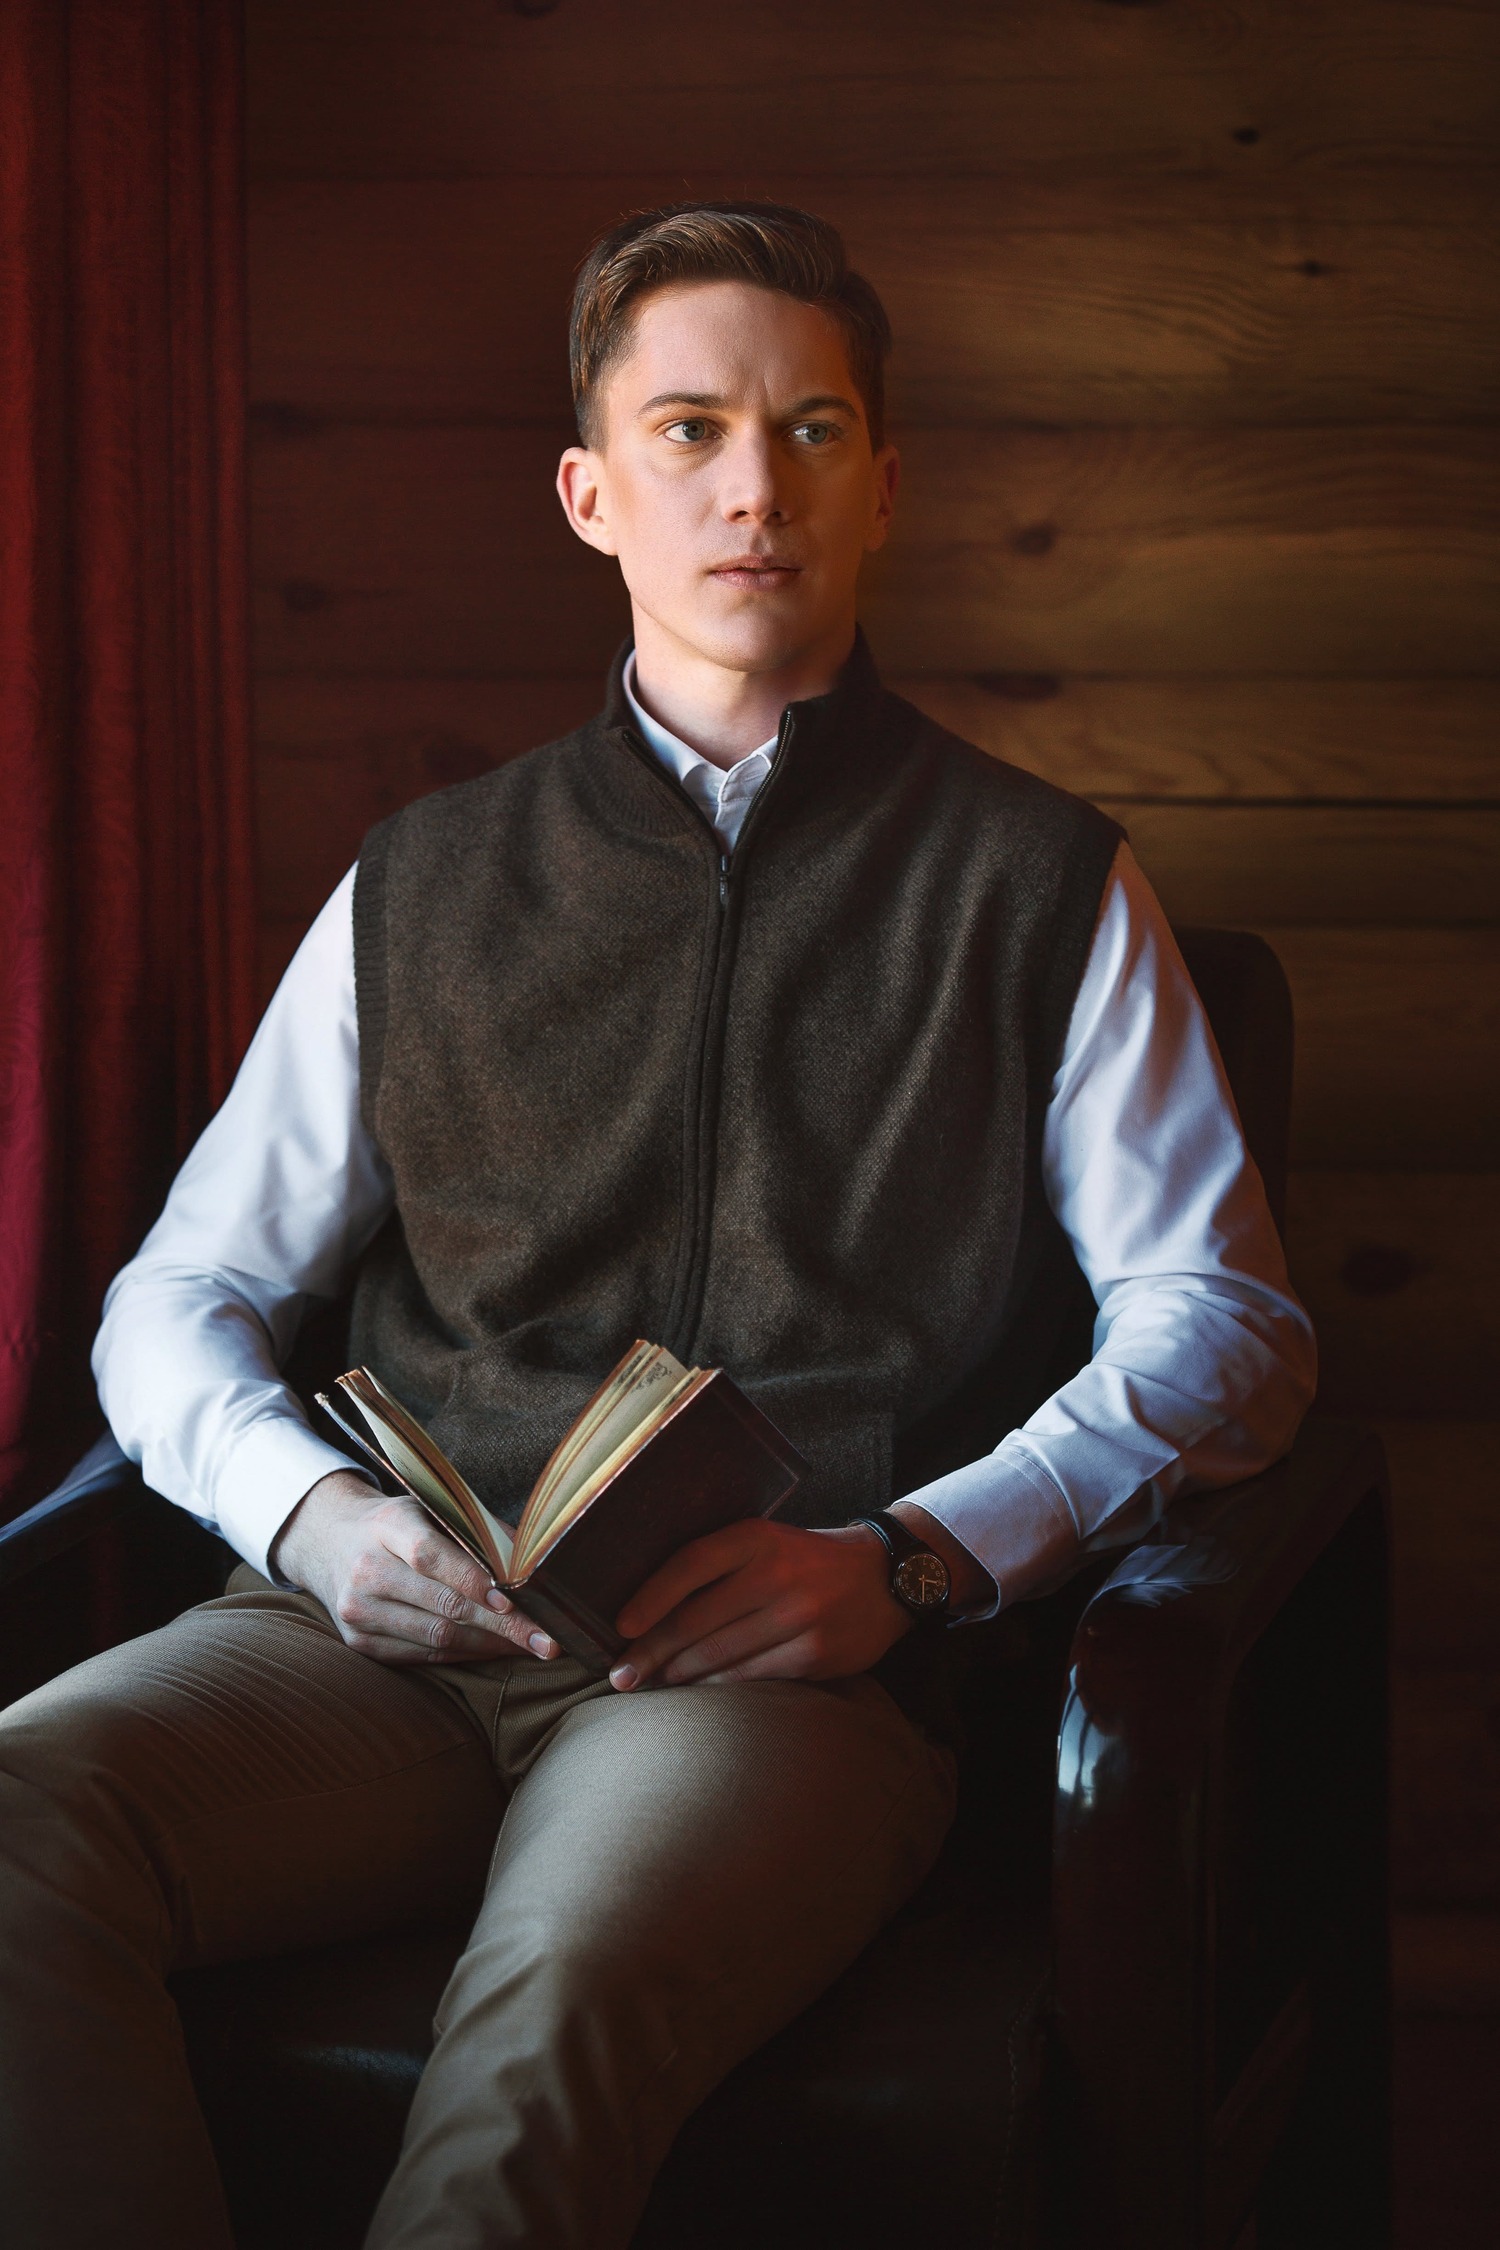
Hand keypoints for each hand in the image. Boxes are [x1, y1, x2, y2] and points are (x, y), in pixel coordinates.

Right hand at [271, 1470, 559, 1666]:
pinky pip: (422, 1655)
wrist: (331, 1542)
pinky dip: (464, 1654)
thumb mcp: (430, 1509)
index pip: (432, 1556)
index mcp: (387, 1525)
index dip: (475, 1581)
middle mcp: (366, 1570)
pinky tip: (492, 1649)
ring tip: (528, 1647)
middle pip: (442, 1606)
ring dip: (490, 1646)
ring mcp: (358, 1611)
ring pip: (436, 1638)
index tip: (515, 1601)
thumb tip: (533, 1561)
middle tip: (546, 1639)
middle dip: (503, 1626)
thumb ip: (477, 1532)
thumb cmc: (398, 1524)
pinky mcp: (358, 1642)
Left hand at [609, 1516, 910, 1691]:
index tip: (620, 1627)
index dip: (651, 1597)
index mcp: (759, 1537)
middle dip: (651, 1653)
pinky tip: (696, 1692)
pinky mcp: (815, 1654)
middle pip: (698, 1620)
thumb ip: (720, 1561)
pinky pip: (751, 1678)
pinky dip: (717, 1688)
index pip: (691, 1563)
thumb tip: (649, 1604)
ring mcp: (800, 1616)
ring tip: (650, 1686)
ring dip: (678, 1676)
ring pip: (720, 1655)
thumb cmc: (807, 1559)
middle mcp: (778, 1573)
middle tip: (620, 1676)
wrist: (885, 1577)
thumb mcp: (767, 1541)